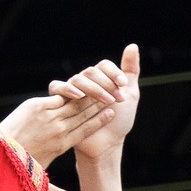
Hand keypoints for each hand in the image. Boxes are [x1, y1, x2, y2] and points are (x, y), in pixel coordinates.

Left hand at [1, 84, 115, 168]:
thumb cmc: (16, 169)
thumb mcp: (41, 184)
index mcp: (61, 146)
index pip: (86, 130)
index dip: (100, 121)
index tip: (112, 113)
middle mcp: (58, 131)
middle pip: (84, 114)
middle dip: (100, 103)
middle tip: (114, 94)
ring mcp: (48, 117)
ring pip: (75, 103)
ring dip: (90, 94)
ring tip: (102, 86)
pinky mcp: (37, 106)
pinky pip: (59, 96)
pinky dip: (71, 91)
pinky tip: (82, 84)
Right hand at [56, 46, 140, 161]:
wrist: (107, 145)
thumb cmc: (119, 121)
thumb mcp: (130, 94)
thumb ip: (131, 71)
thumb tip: (132, 46)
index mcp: (101, 78)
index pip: (104, 65)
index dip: (113, 73)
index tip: (123, 85)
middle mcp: (85, 82)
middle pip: (91, 72)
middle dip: (106, 83)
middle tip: (118, 98)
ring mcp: (72, 91)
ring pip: (77, 80)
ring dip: (94, 89)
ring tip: (107, 102)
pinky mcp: (60, 102)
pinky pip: (57, 89)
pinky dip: (67, 90)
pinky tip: (79, 96)